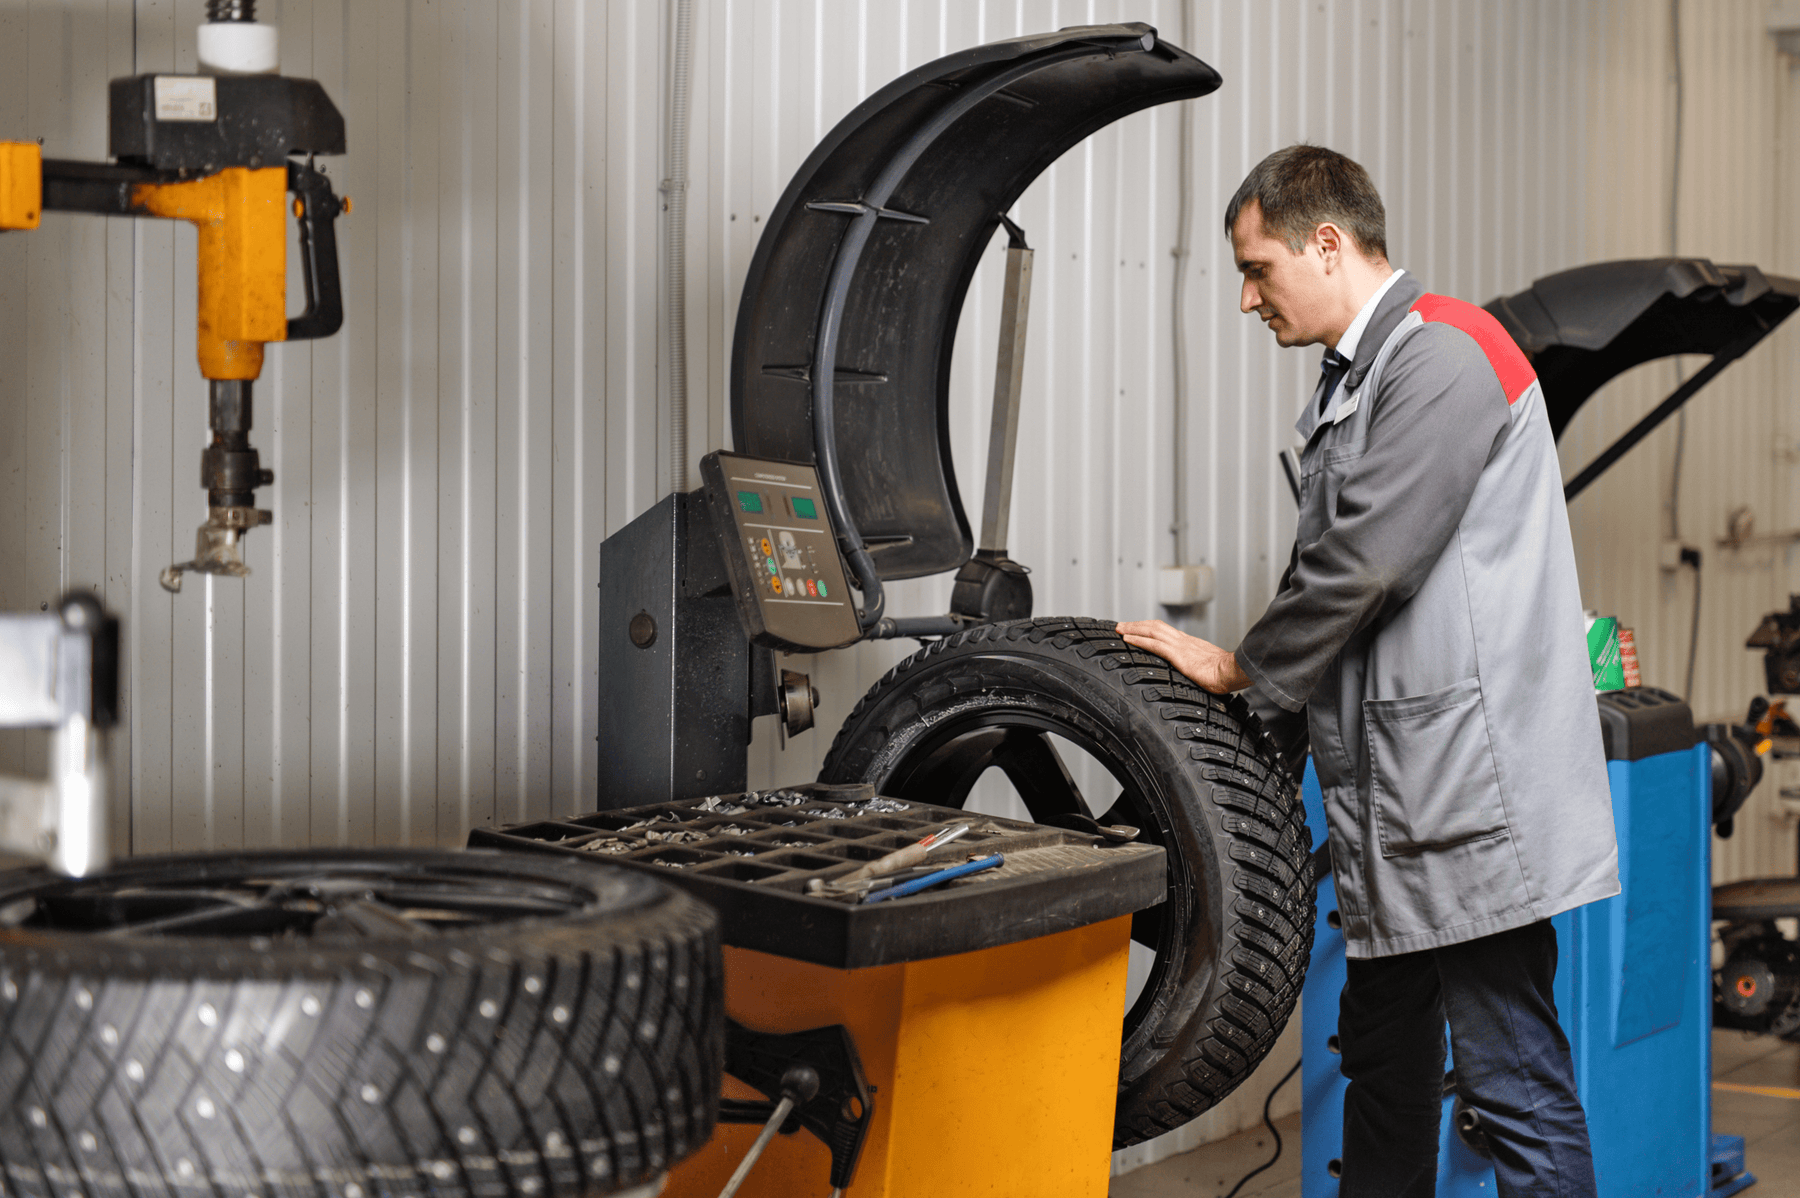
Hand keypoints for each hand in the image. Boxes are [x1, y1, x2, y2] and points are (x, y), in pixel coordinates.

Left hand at [1115, 619, 1251, 693]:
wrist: (1234, 671)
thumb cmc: (1226, 674)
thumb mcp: (1210, 668)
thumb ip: (1200, 668)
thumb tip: (1198, 676)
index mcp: (1191, 644)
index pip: (1166, 633)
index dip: (1150, 629)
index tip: (1138, 629)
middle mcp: (1183, 641)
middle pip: (1155, 627)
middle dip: (1137, 625)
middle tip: (1122, 625)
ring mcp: (1180, 646)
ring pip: (1151, 631)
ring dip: (1133, 629)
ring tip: (1119, 629)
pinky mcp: (1178, 655)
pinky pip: (1153, 644)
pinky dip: (1138, 640)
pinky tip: (1127, 639)